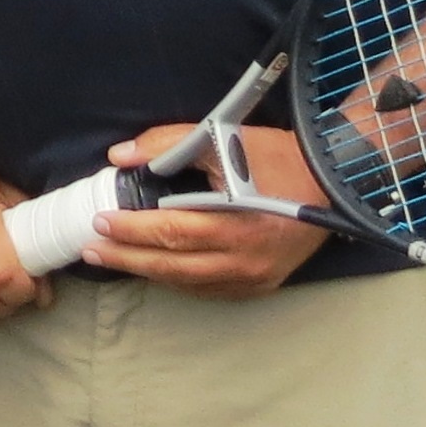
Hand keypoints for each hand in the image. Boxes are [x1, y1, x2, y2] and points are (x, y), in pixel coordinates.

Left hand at [82, 123, 329, 297]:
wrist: (333, 180)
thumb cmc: (277, 156)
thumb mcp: (224, 137)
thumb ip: (169, 144)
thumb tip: (120, 156)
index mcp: (240, 221)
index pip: (173, 230)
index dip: (132, 228)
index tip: (99, 220)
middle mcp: (247, 258)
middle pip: (174, 263)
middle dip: (127, 256)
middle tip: (92, 248)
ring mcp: (255, 277)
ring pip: (188, 281)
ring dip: (146, 270)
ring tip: (112, 257)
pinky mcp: (260, 286)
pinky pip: (209, 289)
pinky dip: (177, 278)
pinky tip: (153, 267)